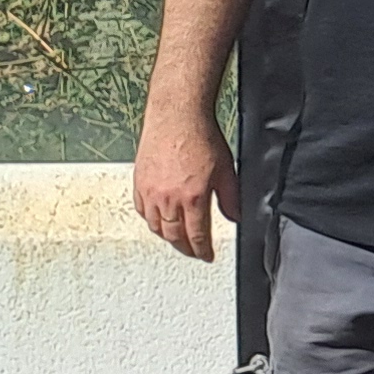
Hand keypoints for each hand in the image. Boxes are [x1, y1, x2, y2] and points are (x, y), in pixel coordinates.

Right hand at [131, 111, 237, 260]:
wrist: (177, 116)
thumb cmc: (200, 137)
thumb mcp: (226, 170)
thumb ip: (231, 198)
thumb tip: (235, 217)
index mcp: (192, 197)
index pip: (197, 236)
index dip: (202, 250)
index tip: (206, 256)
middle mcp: (168, 198)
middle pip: (174, 236)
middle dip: (185, 248)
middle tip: (193, 251)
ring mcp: (150, 191)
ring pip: (155, 226)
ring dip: (167, 236)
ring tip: (177, 239)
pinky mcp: (139, 182)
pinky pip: (141, 210)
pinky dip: (150, 220)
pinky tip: (157, 220)